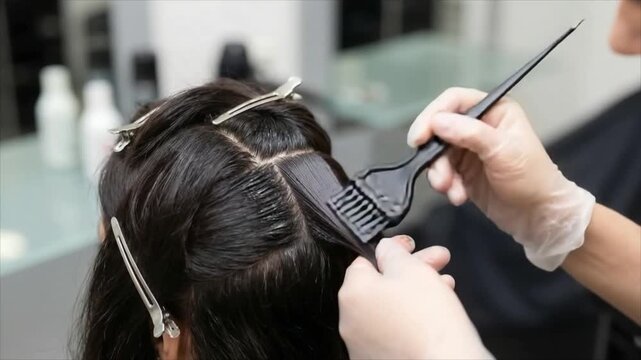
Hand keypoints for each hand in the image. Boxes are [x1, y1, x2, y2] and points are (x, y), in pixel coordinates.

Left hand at [338, 236, 491, 359]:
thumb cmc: (428, 319)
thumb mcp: (412, 270)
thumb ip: (393, 252)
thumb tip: (384, 248)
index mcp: (352, 293)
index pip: (365, 261)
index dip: (393, 250)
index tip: (413, 246)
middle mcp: (349, 321)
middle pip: (380, 284)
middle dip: (412, 270)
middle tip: (439, 263)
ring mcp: (362, 345)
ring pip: (389, 308)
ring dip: (415, 293)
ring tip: (445, 287)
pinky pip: (393, 332)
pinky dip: (411, 320)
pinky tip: (435, 314)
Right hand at [407, 88, 594, 270]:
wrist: (538, 216)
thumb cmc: (531, 178)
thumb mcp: (503, 151)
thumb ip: (469, 133)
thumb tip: (437, 121)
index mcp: (494, 111)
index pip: (454, 101)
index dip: (433, 115)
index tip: (419, 137)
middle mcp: (478, 126)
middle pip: (440, 128)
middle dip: (434, 153)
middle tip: (434, 171)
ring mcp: (469, 150)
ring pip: (437, 153)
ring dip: (439, 173)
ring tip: (449, 189)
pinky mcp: (462, 172)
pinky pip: (442, 172)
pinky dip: (446, 185)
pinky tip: (458, 196)